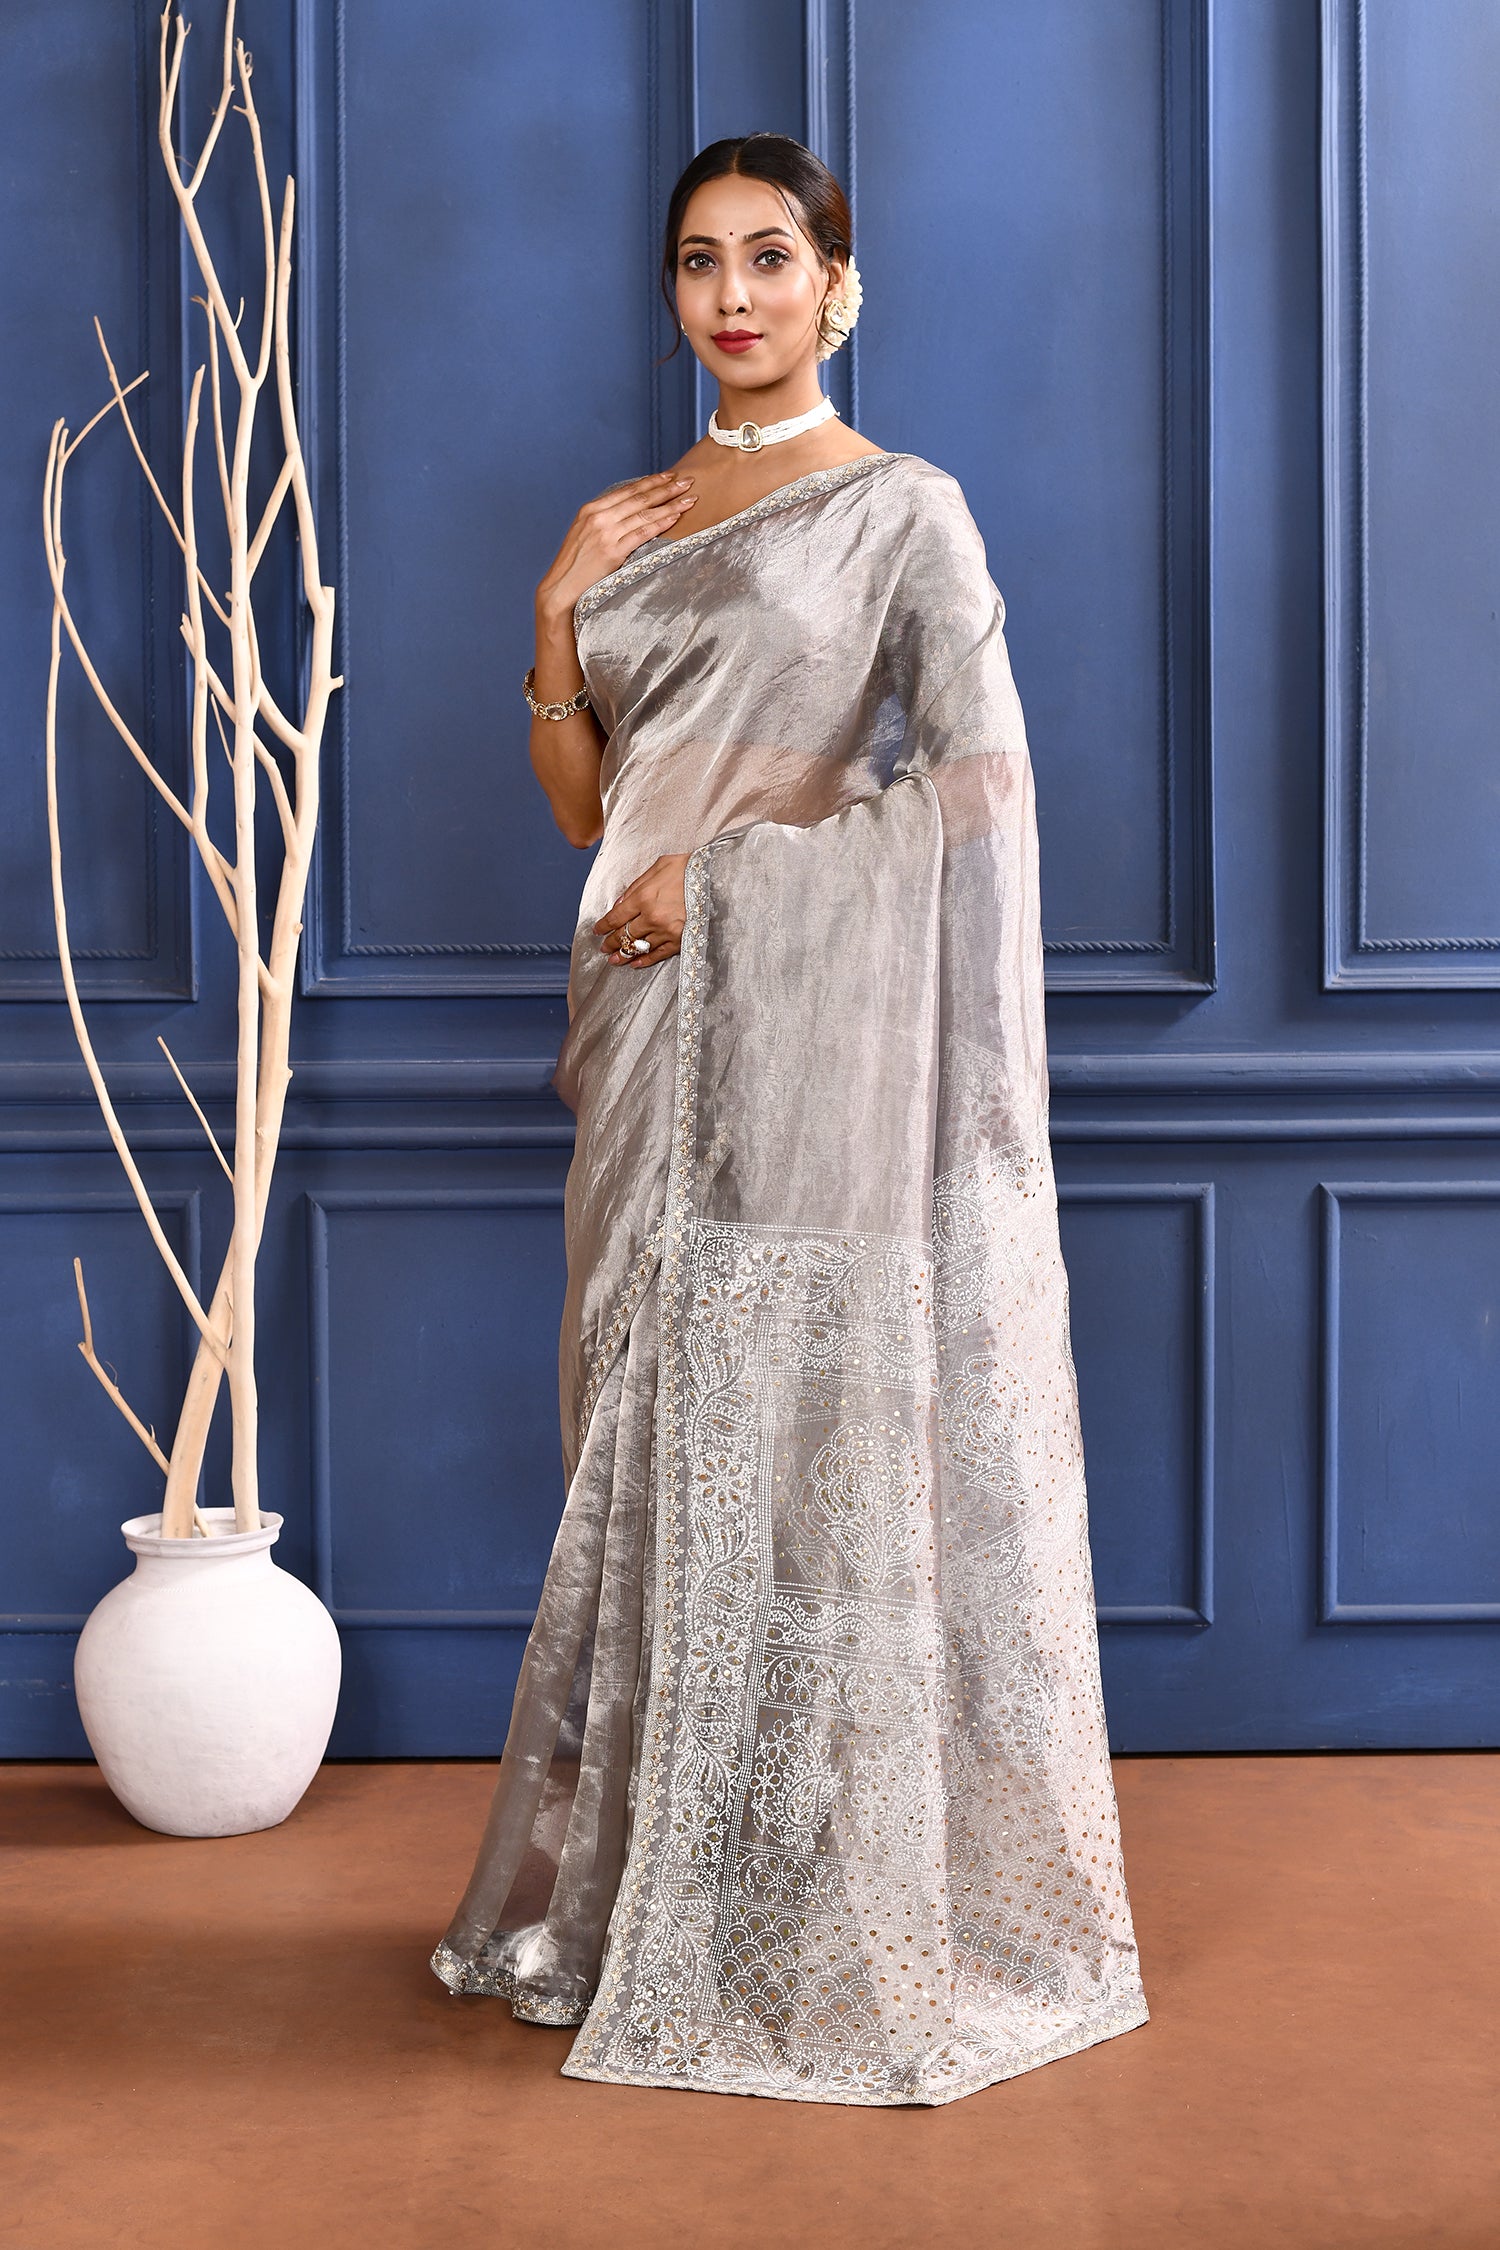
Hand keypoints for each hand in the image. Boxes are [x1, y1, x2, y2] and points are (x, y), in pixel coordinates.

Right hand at [537, 472, 696, 620]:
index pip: (627, 491)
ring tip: (689, 498)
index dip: (650, 482)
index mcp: (591, 509)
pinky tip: (676, 517)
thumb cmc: (576, 565)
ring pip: (644, 513)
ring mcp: (606, 533)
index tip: (669, 476)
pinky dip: (661, 523)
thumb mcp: (585, 534)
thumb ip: (604, 520)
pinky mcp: (613, 551)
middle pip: (639, 498)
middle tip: (687, 481)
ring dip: (670, 504)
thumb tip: (628, 513)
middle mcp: (599, 517)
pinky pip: (642, 533)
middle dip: (666, 488)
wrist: (561, 587)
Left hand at [594, 853, 690, 966]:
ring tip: (614, 960)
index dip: (604, 925)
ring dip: (624, 955)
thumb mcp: (658, 866)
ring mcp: (666, 931)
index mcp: (643, 897)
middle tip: (603, 948)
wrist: (718, 877)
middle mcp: (651, 917)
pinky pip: (658, 954)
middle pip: (624, 935)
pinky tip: (635, 964)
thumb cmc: (688, 868)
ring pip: (638, 947)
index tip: (597, 931)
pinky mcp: (680, 940)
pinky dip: (645, 960)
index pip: (616, 916)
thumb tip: (620, 903)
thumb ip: (636, 885)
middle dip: (611, 943)